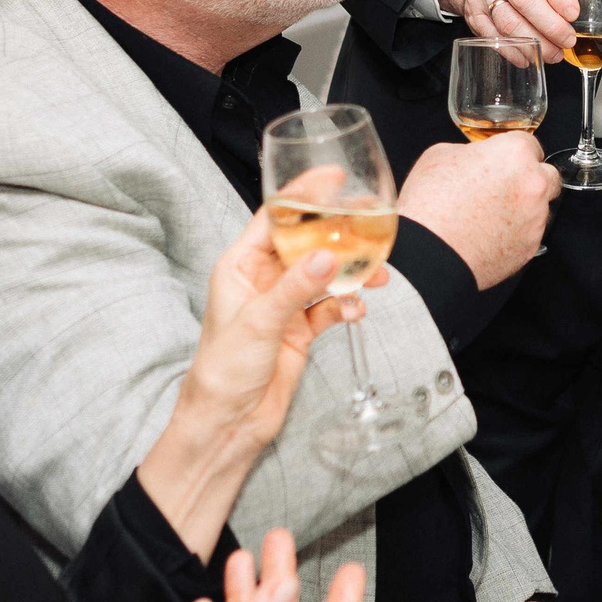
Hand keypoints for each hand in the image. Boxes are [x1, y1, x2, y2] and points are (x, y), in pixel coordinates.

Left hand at [139, 209, 381, 550]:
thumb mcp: (259, 323)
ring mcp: (284, 304)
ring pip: (326, 274)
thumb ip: (295, 288)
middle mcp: (263, 279)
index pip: (275, 217)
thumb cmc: (223, 371)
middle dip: (339, 234)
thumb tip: (329, 257)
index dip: (303, 194)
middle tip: (371, 222)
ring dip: (352, 274)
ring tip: (378, 276)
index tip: (333, 177)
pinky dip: (347, 306)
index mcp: (241, 265)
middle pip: (307, 242)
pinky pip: (331, 306)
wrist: (229, 423)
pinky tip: (357, 312)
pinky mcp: (301, 329)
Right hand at [397, 134, 559, 290]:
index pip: (529, 143)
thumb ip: (471, 152)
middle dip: (530, 178)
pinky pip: (529, 234)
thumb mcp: (440, 155)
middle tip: (503, 186)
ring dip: (522, 208)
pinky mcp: (530, 247)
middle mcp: (533, 184)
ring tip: (489, 215)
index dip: (512, 152)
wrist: (429, 253)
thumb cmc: (430, 205)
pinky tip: (488, 234)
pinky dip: (515, 233)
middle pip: (548, 175)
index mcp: (514, 154)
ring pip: (540, 208)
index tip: (503, 160)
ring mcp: (535, 218)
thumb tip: (476, 158)